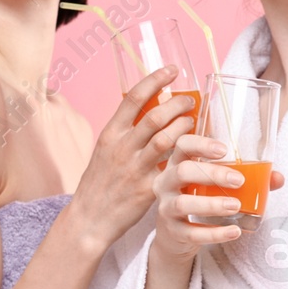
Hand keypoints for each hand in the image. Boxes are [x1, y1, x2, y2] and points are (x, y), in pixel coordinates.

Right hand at [69, 65, 196, 249]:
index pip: (134, 97)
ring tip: (194, 122)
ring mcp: (135, 168)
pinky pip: (172, 168)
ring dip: (185, 127)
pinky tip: (197, 154)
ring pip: (166, 139)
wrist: (90, 218)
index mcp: (110, 134)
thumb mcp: (105, 151)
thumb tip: (148, 111)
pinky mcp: (147, 188)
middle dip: (178, 104)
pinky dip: (186, 157)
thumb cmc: (99, 183)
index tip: (172, 70)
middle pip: (155, 116)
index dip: (156, 80)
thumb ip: (125, 133)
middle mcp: (122, 148)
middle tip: (190, 100)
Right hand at [150, 132, 285, 263]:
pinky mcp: (173, 232)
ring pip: (183, 203)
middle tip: (239, 181)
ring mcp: (166, 208)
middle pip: (182, 171)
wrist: (174, 235)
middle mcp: (166, 182)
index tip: (224, 150)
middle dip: (212, 174)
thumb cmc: (198, 198)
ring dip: (212, 204)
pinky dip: (214, 233)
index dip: (200, 144)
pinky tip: (234, 231)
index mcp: (177, 163)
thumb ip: (246, 178)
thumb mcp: (214, 184)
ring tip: (236, 206)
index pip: (182, 145)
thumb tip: (277, 177)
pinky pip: (191, 233)